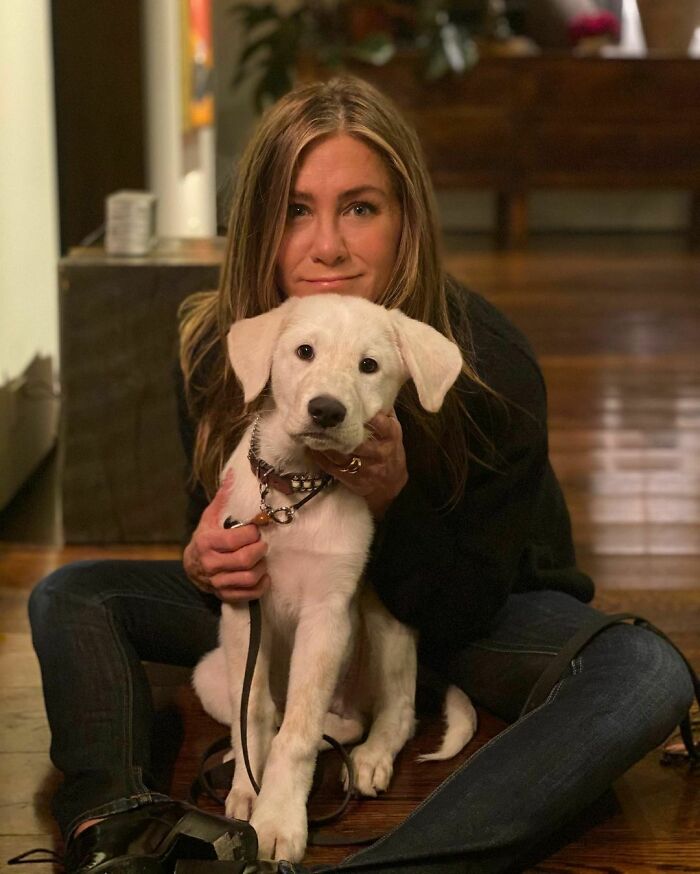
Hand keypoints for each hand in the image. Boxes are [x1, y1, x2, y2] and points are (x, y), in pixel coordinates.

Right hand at [183, 470, 270, 602]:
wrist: (191, 565)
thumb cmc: (205, 537)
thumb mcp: (210, 516)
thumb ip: (223, 497)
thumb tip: (233, 473)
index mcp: (207, 542)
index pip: (236, 539)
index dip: (252, 534)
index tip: (255, 529)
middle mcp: (211, 564)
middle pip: (245, 560)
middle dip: (260, 549)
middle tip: (262, 543)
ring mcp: (217, 582)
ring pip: (249, 578)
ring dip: (261, 567)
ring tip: (261, 558)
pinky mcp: (224, 594)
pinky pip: (248, 594)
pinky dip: (261, 585)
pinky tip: (262, 575)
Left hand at [308, 411, 407, 519]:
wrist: (390, 483)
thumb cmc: (389, 449)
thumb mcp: (392, 431)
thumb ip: (383, 413)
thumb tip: (370, 390)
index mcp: (391, 437)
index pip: (383, 426)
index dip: (370, 418)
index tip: (354, 408)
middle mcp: (380, 453)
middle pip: (359, 443)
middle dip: (340, 433)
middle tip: (323, 421)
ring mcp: (367, 468)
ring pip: (343, 456)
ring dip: (326, 445)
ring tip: (312, 433)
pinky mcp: (354, 479)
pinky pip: (334, 468)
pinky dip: (321, 458)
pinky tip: (311, 449)